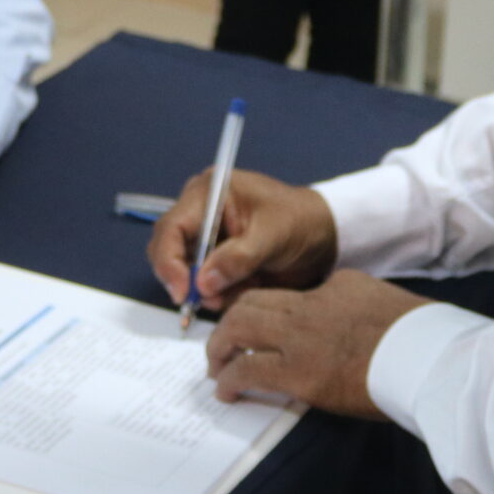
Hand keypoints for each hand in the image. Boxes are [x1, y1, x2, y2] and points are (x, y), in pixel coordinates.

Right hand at [145, 169, 338, 312]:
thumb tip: (203, 283)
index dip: (170, 262)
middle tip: (215, 299)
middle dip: (189, 280)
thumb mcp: (274, 237)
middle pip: (169, 252)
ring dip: (213, 290)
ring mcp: (206, 238)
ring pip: (186, 274)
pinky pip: (205, 286)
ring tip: (250, 285)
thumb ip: (239, 258)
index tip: (183, 292)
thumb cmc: (301, 222)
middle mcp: (199, 213)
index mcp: (210, 193)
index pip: (171, 227)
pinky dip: (224, 294)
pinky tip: (251, 285)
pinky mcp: (214, 260)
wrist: (324, 235)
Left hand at [203, 270, 432, 417]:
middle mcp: (310, 304)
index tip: (255, 327)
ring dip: (221, 348)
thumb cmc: (419, 337)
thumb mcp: (381, 300)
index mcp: (334, 285)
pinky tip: (227, 390)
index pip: (285, 293)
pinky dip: (230, 379)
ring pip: (239, 329)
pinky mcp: (300, 373)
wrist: (429, 358)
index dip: (263, 311)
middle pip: (250, 303)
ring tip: (217, 367)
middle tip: (222, 343)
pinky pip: (248, 370)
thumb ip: (353, 302)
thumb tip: (335, 317)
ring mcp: (301, 337)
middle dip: (229, 324)